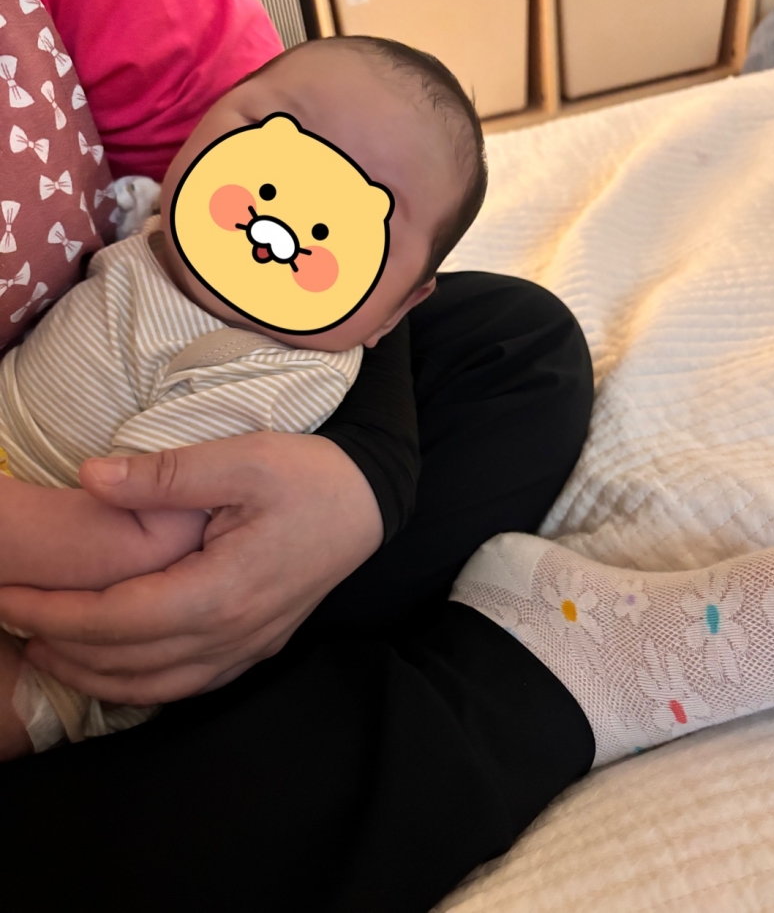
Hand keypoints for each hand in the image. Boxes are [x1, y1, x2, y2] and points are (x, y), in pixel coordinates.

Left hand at [0, 432, 382, 703]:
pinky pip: (186, 685)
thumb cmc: (309, 476)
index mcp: (224, 590)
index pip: (119, 620)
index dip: (56, 614)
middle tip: (13, 619)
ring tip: (47, 649)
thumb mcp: (243, 459)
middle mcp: (233, 633)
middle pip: (128, 663)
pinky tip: (115, 666)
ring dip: (93, 674)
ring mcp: (247, 647)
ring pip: (154, 685)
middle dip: (60, 648)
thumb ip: (166, 474)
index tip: (11, 596)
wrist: (367, 502)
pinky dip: (138, 684)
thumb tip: (90, 478)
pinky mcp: (256, 646)